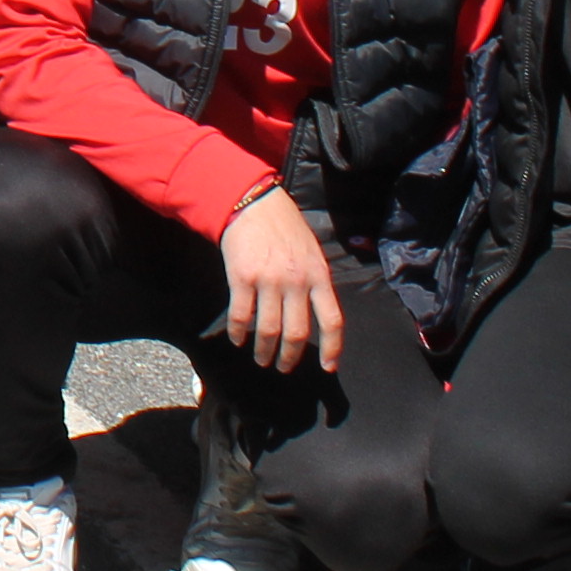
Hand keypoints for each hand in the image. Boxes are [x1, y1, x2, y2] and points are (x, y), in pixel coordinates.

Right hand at [218, 188, 342, 373]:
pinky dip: (239, 332)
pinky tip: (238, 339)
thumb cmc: (285, 227)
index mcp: (318, 276)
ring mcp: (269, 281)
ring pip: (268, 329)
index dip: (332, 348)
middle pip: (297, 333)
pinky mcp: (242, 278)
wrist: (253, 203)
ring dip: (263, 350)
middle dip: (290, 357)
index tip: (327, 367)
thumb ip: (315, 281)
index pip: (332, 321)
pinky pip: (241, 315)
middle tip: (283, 367)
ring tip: (261, 359)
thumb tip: (316, 314)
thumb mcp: (312, 252)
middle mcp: (296, 282)